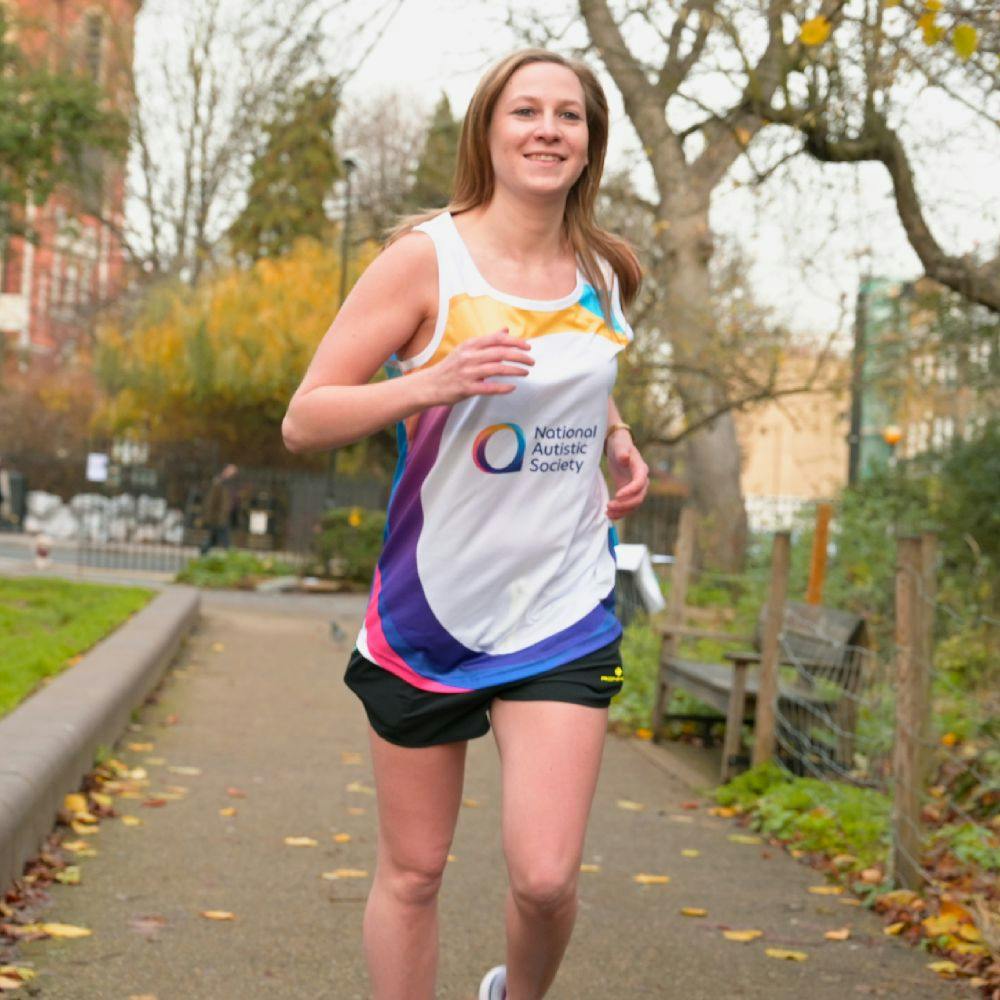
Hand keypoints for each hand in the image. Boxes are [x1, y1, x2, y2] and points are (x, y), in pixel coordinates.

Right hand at [417, 328, 533, 405]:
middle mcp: (469, 357)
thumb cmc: (451, 367)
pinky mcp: (466, 388)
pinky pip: (488, 388)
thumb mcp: (467, 349)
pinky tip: (512, 387)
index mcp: (470, 345)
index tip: (528, 346)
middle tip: (531, 361)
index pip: (497, 339)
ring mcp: (467, 373)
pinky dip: (502, 388)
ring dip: (514, 370)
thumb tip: (505, 330)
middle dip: (519, 356)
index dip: (515, 342)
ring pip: (496, 369)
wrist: (430, 384)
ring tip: (526, 372)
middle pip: (500, 353)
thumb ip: (487, 341)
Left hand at [605, 431, 648, 520]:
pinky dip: (620, 512)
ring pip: (634, 505)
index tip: (617, 495)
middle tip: (609, 506)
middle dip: (625, 504)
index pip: (640, 483)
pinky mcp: (629, 492)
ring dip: (622, 511)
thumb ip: (622, 451)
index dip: (630, 491)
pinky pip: (628, 506)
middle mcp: (642, 481)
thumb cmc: (620, 444)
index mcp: (641, 469)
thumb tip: (624, 458)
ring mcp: (636, 488)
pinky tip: (609, 515)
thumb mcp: (620, 446)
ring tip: (607, 513)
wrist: (619, 447)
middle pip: (639, 497)